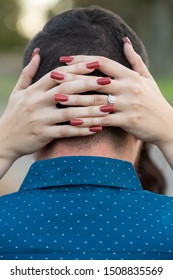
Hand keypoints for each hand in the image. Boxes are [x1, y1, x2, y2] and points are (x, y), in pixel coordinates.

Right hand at [0, 54, 102, 168]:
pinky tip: (97, 128)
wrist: (3, 139)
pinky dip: (82, 130)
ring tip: (108, 107)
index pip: (58, 75)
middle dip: (89, 85)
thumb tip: (37, 52)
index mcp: (34, 90)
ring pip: (70, 112)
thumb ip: (28, 72)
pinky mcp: (43, 134)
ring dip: (90, 110)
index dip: (77, 68)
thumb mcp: (18, 91)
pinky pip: (66, 131)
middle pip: (67, 90)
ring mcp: (41, 119)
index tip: (95, 64)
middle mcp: (37, 102)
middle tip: (108, 82)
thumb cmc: (14, 114)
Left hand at [49, 44, 172, 147]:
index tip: (65, 60)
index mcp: (130, 75)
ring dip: (75, 100)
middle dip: (72, 78)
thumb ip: (134, 60)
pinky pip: (103, 120)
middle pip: (95, 80)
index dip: (82, 60)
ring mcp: (128, 104)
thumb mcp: (146, 78)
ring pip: (96, 101)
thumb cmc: (154, 101)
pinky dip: (87, 121)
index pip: (103, 62)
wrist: (167, 124)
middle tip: (54, 76)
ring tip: (57, 99)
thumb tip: (124, 41)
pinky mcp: (127, 120)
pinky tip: (73, 121)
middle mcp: (128, 87)